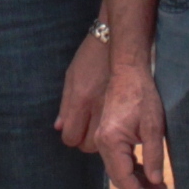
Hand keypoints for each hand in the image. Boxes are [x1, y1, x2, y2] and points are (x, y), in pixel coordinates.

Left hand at [55, 27, 112, 151]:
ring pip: (105, 143)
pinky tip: (113, 122)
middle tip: (88, 128)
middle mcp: (98, 108)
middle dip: (85, 140)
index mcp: (81, 99)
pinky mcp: (129, 109)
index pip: (72, 137)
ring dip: (100, 139)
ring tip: (100, 126)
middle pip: (88, 146)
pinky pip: (120, 133)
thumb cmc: (91, 57)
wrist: (121, 43)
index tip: (75, 130)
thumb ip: (65, 106)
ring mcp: (115, 110)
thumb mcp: (72, 77)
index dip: (72, 136)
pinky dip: (114, 131)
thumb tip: (60, 128)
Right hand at [84, 59, 169, 188]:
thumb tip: (154, 182)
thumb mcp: (153, 128)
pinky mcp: (107, 133)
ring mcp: (102, 137)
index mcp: (111, 141)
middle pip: (117, 176)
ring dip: (135, 179)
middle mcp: (101, 141)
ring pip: (117, 168)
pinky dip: (131, 167)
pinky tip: (146, 171)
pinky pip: (117, 157)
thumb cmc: (143, 96)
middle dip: (138, 188)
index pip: (122, 177)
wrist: (129, 71)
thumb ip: (153, 157)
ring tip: (157, 186)